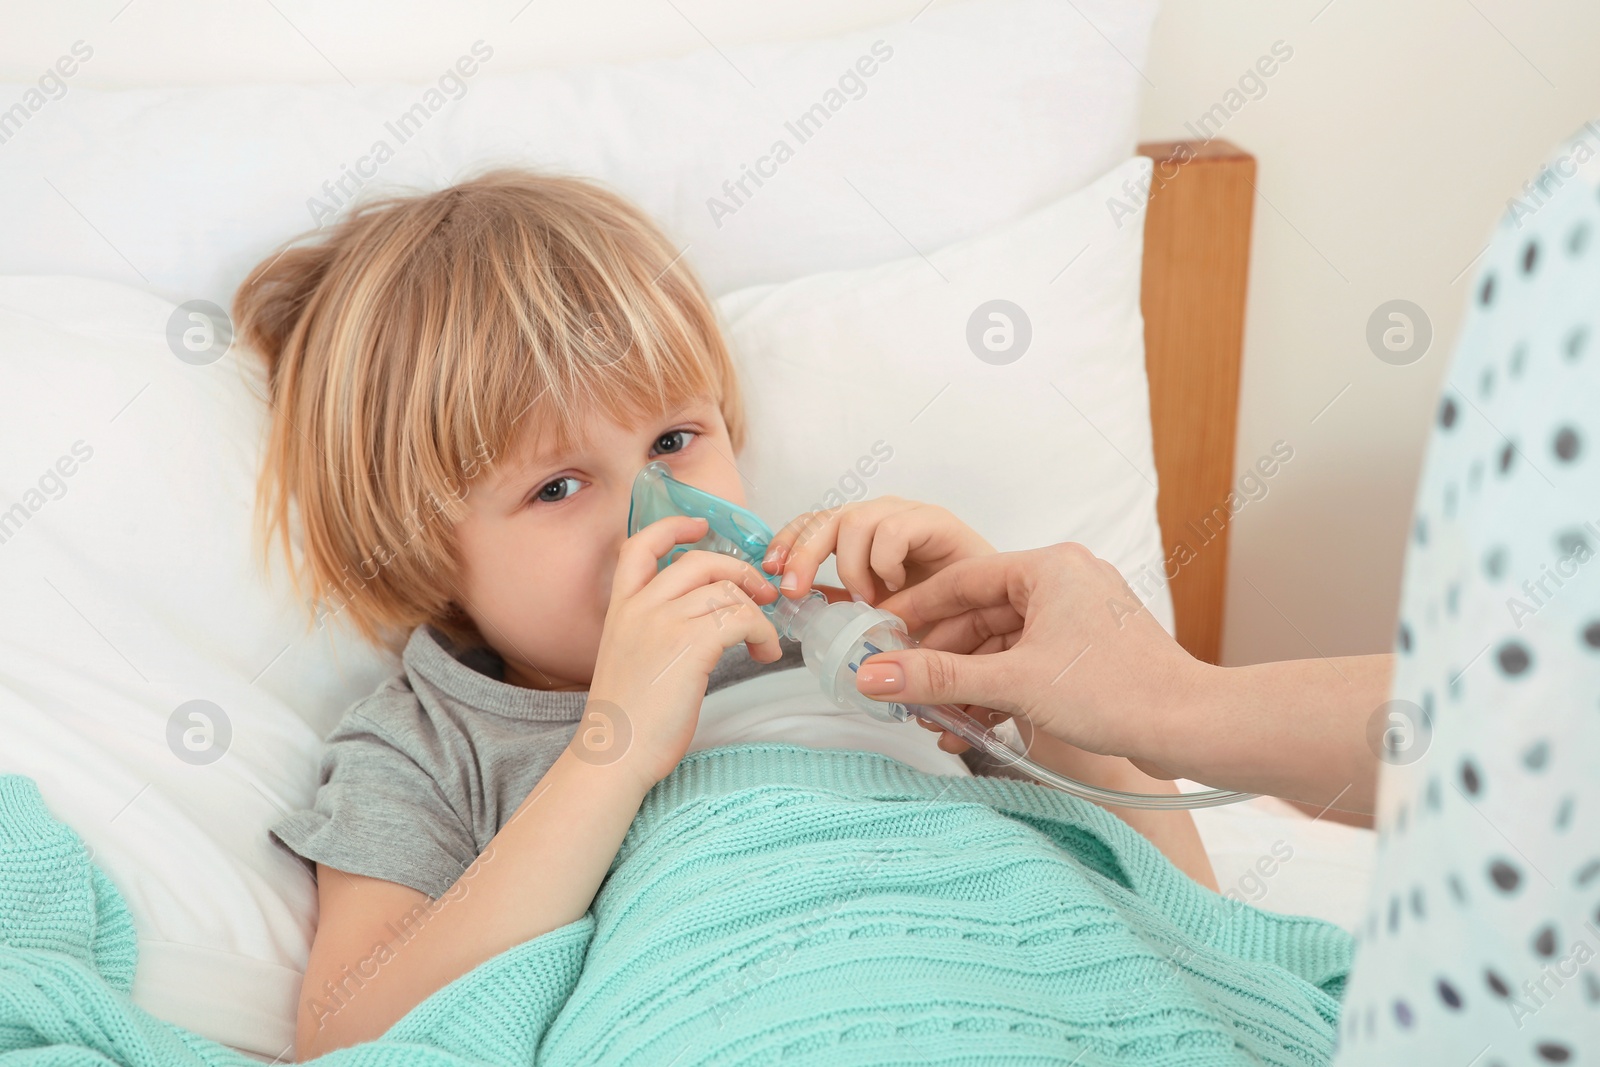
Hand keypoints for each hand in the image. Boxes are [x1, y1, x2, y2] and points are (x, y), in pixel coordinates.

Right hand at [586, 515, 781, 789]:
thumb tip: (703, 621)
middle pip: (701, 561)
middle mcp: (640, 607)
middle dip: (740, 571)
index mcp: (621, 607)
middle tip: (761, 594)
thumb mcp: (629, 657)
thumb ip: (654, 629)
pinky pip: (742, 619)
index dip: (674, 527)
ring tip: (764, 640)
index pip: (641, 545)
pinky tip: (764, 652)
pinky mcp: (690, 646)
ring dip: (757, 612)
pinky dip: (763, 632)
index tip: (701, 527)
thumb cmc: (627, 718)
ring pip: (727, 591)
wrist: (614, 753)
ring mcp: (664, 624)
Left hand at [761, 496, 994, 605]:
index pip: (813, 522)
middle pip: (826, 517)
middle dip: (803, 553)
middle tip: (795, 590)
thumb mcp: (875, 611)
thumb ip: (840, 604)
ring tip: (866, 600)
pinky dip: (884, 563)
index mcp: (862, 534)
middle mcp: (882, 517)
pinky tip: (895, 586)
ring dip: (851, 568)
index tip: (771, 571)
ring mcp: (908, 514)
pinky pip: (891, 530)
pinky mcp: (935, 520)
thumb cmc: (938, 612)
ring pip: (854, 520)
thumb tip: (798, 608)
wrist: (994, 615)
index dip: (788, 541)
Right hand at [852, 543, 1204, 771]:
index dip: (916, 610)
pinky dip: (1000, 688)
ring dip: (969, 680)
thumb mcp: (1011, 683)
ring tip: (939, 716)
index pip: (962, 579)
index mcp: (1049, 567)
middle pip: (980, 613)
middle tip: (905, 688)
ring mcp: (1080, 615)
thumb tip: (873, 674)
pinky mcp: (1089, 650)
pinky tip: (976, 722)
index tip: (880, 635)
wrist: (1190, 728)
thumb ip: (937, 677)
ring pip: (1003, 642)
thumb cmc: (1117, 692)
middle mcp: (1066, 580)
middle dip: (942, 657)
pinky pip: (1028, 659)